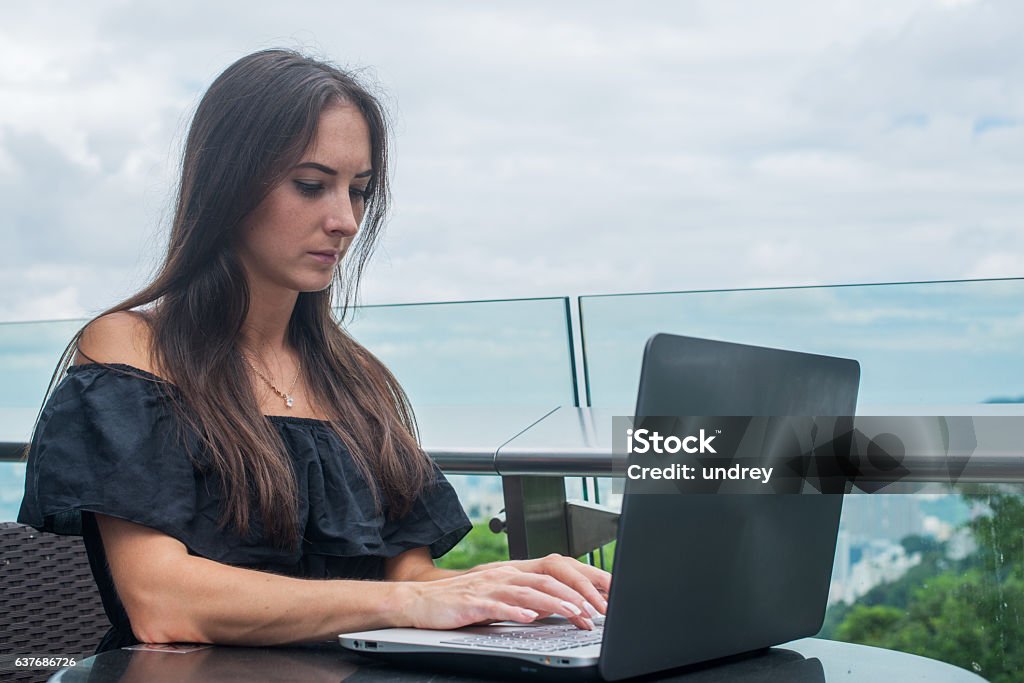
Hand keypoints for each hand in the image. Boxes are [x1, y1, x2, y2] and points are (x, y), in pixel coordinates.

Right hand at [400, 559, 608, 630]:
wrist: (420, 601)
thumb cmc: (458, 602)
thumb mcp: (494, 598)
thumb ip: (519, 601)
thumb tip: (546, 611)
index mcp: (510, 574)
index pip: (550, 577)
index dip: (575, 587)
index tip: (595, 602)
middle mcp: (502, 576)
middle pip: (544, 582)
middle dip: (572, 596)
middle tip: (594, 612)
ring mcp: (487, 588)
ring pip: (527, 592)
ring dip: (553, 603)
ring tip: (573, 613)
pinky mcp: (472, 602)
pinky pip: (497, 606)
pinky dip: (515, 611)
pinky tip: (529, 618)